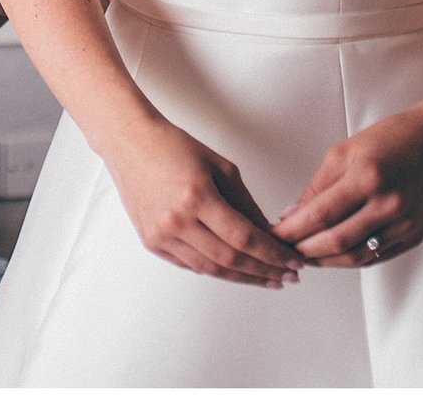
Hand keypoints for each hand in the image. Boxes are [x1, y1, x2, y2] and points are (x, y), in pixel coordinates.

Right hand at [100, 120, 302, 287]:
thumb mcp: (220, 166)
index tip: (292, 262)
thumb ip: (245, 203)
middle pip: (230, 259)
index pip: (245, 237)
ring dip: (242, 277)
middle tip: (286, 277)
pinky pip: (190, 265)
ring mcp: (161, 234)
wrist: (130, 143)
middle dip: (264, 271)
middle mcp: (177, 220)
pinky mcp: (152, 242)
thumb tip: (268, 234)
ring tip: (266, 279)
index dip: (273, 254)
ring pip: (211, 268)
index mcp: (197, 196)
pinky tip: (234, 270)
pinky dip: (215, 269)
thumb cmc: (174, 146)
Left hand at [270, 110, 422, 266]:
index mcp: (367, 177)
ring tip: (303, 256)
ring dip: (324, 261)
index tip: (272, 235)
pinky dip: (349, 260)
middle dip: (302, 250)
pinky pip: (375, 256)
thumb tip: (292, 215)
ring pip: (355, 256)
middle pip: (335, 241)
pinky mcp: (414, 236)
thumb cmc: (393, 138)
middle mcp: (388, 205)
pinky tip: (331, 255)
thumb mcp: (345, 151)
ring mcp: (404, 224)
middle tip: (282, 251)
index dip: (291, 230)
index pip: (319, 215)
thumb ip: (318, 186)